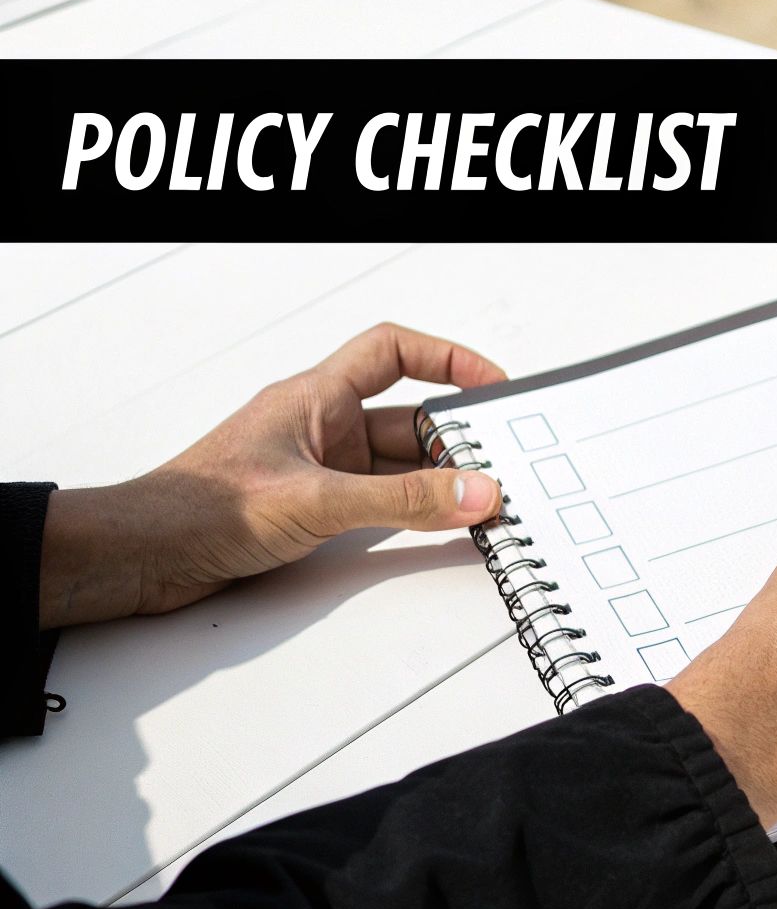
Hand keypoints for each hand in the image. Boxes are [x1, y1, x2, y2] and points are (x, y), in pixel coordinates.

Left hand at [38, 324, 507, 629]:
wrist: (145, 556)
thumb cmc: (200, 509)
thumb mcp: (317, 501)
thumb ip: (402, 500)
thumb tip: (473, 492)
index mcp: (315, 398)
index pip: (392, 352)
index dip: (446, 360)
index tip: (491, 385)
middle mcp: (321, 427)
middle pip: (407, 419)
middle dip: (455, 440)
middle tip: (499, 464)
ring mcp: (319, 469)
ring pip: (398, 466)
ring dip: (438, 482)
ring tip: (482, 501)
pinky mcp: (314, 508)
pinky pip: (381, 501)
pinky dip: (415, 511)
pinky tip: (440, 526)